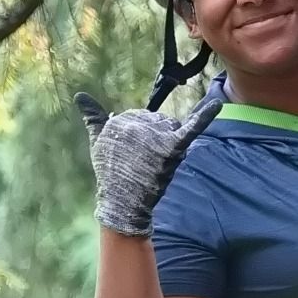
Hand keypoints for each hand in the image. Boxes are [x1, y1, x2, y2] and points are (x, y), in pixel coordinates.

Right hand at [76, 92, 221, 237]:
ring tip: (155, 162)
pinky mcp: (171, 148)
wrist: (122, 201)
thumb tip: (80, 95)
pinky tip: (217, 105)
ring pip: (172, 127)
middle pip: (159, 122)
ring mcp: (155, 136)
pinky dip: (205, 116)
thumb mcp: (98, 141)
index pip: (141, 118)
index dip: (141, 137)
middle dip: (156, 138)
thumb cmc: (110, 172)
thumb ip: (92, 117)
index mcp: (121, 121)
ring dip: (170, 141)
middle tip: (144, 162)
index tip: (132, 154)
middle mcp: (138, 125)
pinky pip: (191, 129)